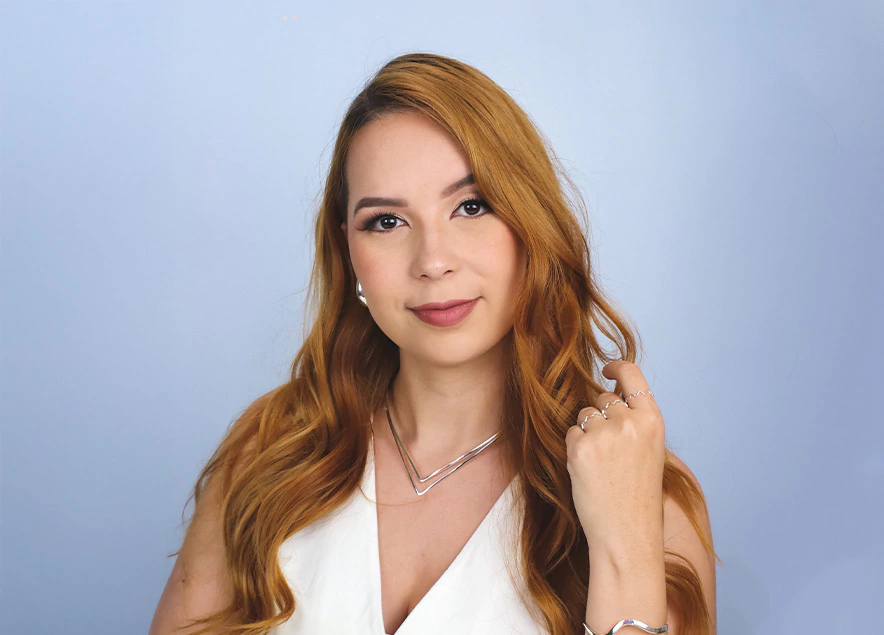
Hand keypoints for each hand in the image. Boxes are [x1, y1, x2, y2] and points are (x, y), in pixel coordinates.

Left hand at [565, 360, 665, 556]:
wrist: (627, 533)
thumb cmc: (638, 496)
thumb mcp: (649, 451)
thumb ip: (634, 422)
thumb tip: (608, 398)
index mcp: (652, 421)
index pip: (632, 375)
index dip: (617, 366)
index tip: (606, 368)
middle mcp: (629, 422)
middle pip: (603, 398)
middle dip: (600, 416)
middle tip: (609, 450)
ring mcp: (603, 433)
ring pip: (584, 415)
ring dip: (586, 433)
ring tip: (601, 464)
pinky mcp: (580, 447)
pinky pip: (570, 433)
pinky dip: (575, 449)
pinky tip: (588, 471)